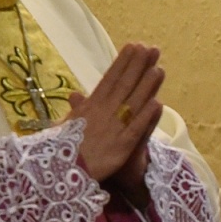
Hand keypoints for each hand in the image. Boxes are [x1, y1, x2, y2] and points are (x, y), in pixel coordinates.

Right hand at [67, 43, 164, 189]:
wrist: (61, 175)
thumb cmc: (62, 150)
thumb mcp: (65, 125)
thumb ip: (75, 109)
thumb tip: (74, 94)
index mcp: (90, 106)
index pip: (109, 79)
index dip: (122, 62)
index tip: (134, 46)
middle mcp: (103, 113)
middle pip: (124, 86)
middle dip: (138, 66)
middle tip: (151, 48)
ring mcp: (113, 129)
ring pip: (133, 104)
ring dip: (146, 86)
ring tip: (159, 68)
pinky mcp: (121, 148)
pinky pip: (136, 130)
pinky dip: (145, 117)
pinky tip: (158, 104)